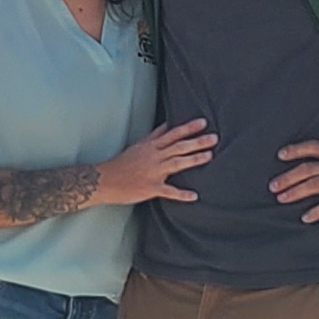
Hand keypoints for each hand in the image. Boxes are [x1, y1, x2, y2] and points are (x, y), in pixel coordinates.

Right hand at [95, 118, 216, 206]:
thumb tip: (167, 125)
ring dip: (193, 159)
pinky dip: (181, 194)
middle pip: (179, 146)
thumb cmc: (122, 163)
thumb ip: (155, 136)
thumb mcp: (138, 145)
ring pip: (176, 163)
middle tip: (214, 138)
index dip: (188, 128)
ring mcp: (152, 172)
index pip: (173, 134)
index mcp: (151, 146)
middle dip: (197, 141)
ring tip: (209, 156)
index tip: (203, 123)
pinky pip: (168, 191)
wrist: (104, 179)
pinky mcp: (150, 187)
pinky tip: (193, 196)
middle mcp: (154, 156)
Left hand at [270, 139, 318, 222]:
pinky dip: (316, 211)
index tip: (281, 155)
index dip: (295, 150)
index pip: (314, 148)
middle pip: (307, 169)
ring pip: (314, 184)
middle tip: (273, 186)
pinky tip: (306, 218)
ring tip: (281, 199)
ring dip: (295, 192)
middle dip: (288, 177)